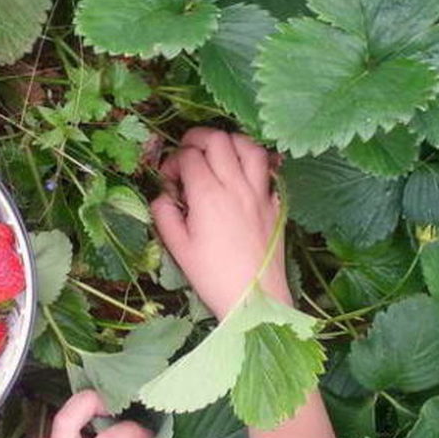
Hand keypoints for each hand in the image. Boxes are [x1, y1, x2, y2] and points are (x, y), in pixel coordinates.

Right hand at [150, 128, 289, 318]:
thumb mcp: (178, 248)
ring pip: (248, 145)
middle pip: (218, 139)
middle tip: (187, 154)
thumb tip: (163, 196)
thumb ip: (164, 214)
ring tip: (217, 153)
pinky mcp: (275, 202)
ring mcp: (259, 192)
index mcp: (208, 195)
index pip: (189, 156)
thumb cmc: (212, 277)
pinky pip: (267, 168)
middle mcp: (236, 185)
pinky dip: (252, 162)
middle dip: (197, 138)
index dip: (173, 160)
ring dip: (229, 141)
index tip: (168, 179)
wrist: (255, 298)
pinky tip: (242, 173)